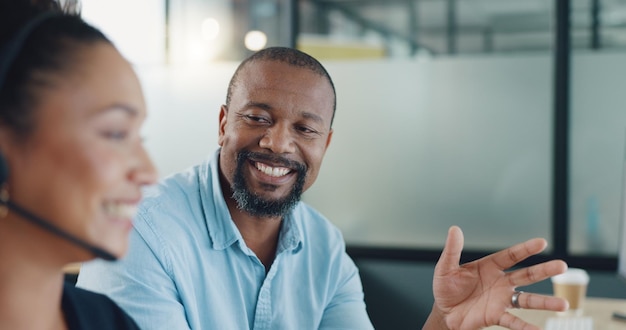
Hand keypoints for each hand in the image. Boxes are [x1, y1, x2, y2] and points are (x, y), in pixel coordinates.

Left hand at [425, 226, 568, 329]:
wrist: (444, 312)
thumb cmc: (446, 288)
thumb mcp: (446, 267)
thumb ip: (452, 250)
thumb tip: (454, 229)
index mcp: (490, 267)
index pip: (511, 256)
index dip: (525, 249)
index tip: (542, 242)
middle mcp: (500, 282)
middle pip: (527, 275)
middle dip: (544, 271)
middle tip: (563, 266)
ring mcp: (501, 300)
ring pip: (527, 300)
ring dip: (545, 302)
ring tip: (564, 305)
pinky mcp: (496, 316)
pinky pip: (514, 321)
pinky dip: (526, 327)